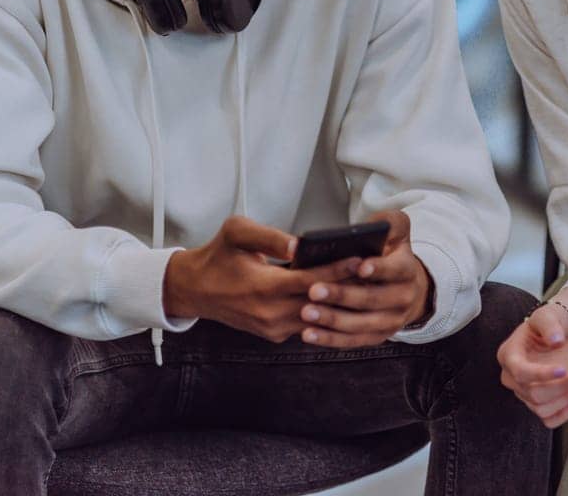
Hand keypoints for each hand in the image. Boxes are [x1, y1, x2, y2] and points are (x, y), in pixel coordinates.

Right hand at [163, 215, 363, 341]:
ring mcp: (272, 328)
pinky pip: (306, 325)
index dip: (338, 270)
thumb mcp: (238, 233)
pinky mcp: (273, 334)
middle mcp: (270, 313)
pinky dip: (323, 311)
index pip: (311, 280)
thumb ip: (271, 236)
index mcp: (264, 286)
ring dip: (338, 302)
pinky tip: (339, 295)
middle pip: (320, 302)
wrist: (194, 289)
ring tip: (363, 284)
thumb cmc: (217, 256)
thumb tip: (301, 245)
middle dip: (347, 287)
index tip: (361, 259)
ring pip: (317, 318)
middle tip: (373, 271)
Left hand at [298, 210, 433, 348]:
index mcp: (407, 270)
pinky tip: (309, 334)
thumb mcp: (397, 231)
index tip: (359, 267)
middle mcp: (403, 298)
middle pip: (372, 299)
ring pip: (360, 324)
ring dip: (332, 320)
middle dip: (342, 295)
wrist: (407, 288)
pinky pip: (353, 341)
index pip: (395, 269)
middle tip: (314, 290)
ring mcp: (391, 321)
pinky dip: (330, 339)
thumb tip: (371, 225)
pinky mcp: (376, 337)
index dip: (379, 269)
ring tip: (306, 312)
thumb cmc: (391, 254)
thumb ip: (389, 222)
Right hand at [497, 301, 567, 427]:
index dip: (541, 374)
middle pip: (534, 394)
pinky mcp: (536, 404)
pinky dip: (565, 413)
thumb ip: (550, 325)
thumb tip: (555, 340)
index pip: (521, 372)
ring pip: (542, 409)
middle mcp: (511, 377)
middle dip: (562, 386)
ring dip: (567, 398)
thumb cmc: (551, 324)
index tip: (564, 369)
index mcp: (509, 354)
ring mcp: (523, 393)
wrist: (559, 336)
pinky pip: (548, 420)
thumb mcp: (549, 315)